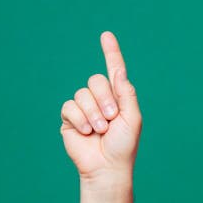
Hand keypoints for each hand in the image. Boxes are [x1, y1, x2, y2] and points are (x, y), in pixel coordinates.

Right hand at [60, 31, 142, 181]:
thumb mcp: (132, 118)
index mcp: (118, 98)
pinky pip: (70, 107)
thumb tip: (119, 71)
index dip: (111, 53)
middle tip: (111, 119)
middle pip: (96, 80)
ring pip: (82, 94)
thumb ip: (126, 94)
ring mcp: (84, 108)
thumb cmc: (124, 146)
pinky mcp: (70, 118)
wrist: (107, 167)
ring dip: (93, 113)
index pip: (114, 71)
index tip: (106, 35)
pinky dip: (80, 119)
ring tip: (100, 130)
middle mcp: (100, 100)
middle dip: (105, 99)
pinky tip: (86, 132)